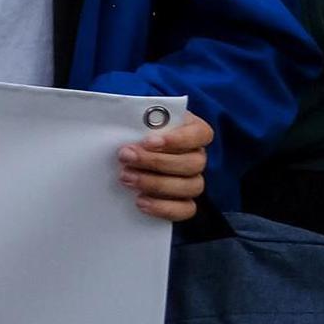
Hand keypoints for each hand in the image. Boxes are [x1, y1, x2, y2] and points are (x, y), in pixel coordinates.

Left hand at [115, 106, 213, 222]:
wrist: (123, 152)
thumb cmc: (131, 129)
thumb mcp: (133, 118)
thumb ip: (135, 117)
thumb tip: (123, 114)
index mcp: (192, 131)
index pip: (200, 134)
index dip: (178, 139)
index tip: (148, 141)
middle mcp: (197, 156)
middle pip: (193, 163)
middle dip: (157, 162)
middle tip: (126, 157)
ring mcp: (192, 180)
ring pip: (191, 186)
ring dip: (156, 183)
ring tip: (127, 178)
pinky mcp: (182, 201)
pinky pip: (186, 209)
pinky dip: (164, 208)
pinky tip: (140, 201)